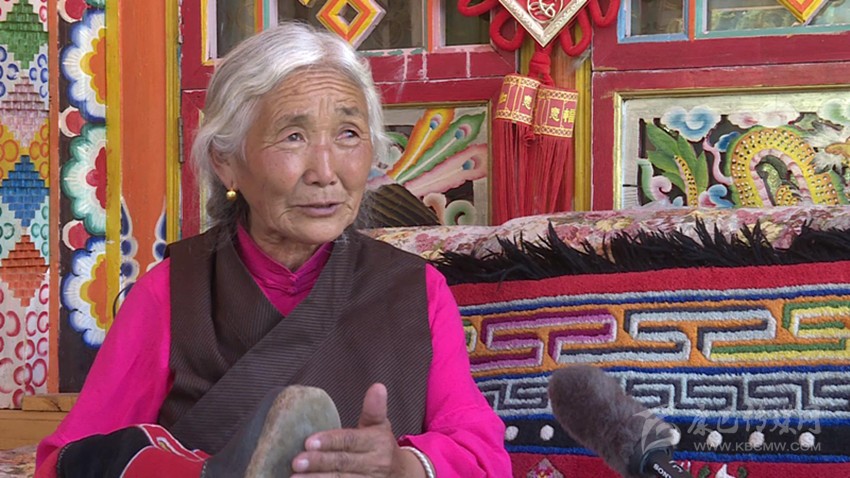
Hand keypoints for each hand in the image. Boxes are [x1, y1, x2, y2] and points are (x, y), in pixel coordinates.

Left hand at [290, 383, 424, 477]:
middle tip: (296, 461)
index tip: (308, 441)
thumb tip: (378, 386)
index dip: (330, 441)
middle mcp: (375, 463)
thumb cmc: (383, 447)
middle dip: (319, 462)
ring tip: (295, 477)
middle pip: (343, 463)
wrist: (403, 475)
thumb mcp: (381, 426)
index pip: (350, 440)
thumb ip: (374, 408)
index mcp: (377, 442)